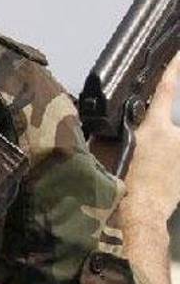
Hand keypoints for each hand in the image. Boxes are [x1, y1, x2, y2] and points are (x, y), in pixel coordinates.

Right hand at [122, 52, 179, 219]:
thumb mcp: (110, 150)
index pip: (166, 89)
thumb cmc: (122, 183)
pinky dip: (163, 164)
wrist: (141, 215)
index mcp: (154, 127)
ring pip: (169, 142)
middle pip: (164, 121)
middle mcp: (175, 135)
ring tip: (143, 171)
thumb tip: (116, 119)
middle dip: (152, 132)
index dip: (174, 69)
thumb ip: (116, 129)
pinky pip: (173, 157)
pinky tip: (152, 179)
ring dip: (157, 151)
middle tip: (139, 153)